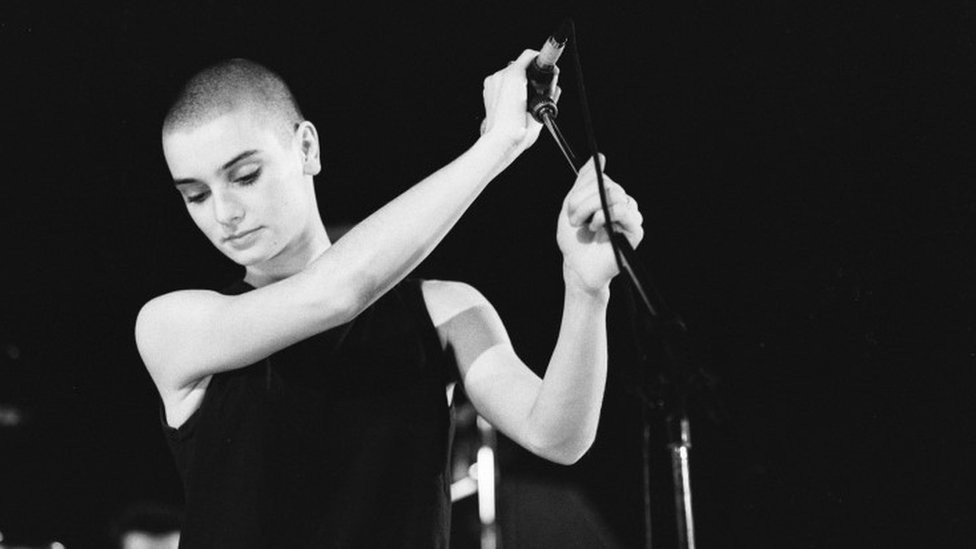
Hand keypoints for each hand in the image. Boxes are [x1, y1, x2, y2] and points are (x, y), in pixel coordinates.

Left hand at [479, 49, 560, 154]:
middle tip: (537, 86)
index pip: (528, 56)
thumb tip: (554, 86)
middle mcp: (501, 76)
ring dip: (518, 81)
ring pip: (509, 73)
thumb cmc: (517, 128)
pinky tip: (514, 101)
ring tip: (524, 97)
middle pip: (519, 65)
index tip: (545, 66)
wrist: (501, 140)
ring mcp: (492, 82)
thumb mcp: (540, 110)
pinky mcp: (487, 89)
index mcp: (515, 76)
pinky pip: (500, 81)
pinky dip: (508, 87)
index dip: (539, 61)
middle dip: (529, 74)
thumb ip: (550, 92)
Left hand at [557, 155, 644, 292]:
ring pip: (615, 195)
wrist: (577, 267)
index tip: (569, 208)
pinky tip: (597, 227)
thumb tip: (599, 157)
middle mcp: (623, 204)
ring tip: (583, 225)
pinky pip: (624, 210)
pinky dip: (605, 215)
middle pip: (608, 186)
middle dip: (584, 200)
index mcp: (608, 198)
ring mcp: (630, 217)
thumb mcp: (572, 205)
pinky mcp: (635, 231)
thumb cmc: (574, 239)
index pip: (601, 179)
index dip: (582, 189)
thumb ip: (584, 180)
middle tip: (573, 218)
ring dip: (591, 208)